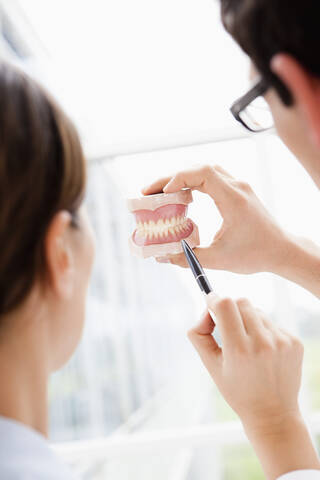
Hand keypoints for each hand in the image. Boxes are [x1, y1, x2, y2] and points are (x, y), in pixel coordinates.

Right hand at [142, 164, 288, 273]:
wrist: (282, 251)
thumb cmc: (256, 254)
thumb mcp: (218, 259)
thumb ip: (187, 257)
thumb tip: (161, 257)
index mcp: (233, 198)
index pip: (203, 173)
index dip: (179, 177)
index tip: (163, 193)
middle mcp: (237, 187)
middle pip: (200, 169)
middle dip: (172, 178)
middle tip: (150, 192)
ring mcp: (239, 188)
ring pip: (206, 171)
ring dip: (183, 178)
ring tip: (162, 193)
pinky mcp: (239, 193)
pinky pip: (212, 179)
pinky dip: (194, 183)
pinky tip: (183, 197)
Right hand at [192, 294, 302, 428]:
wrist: (273, 414)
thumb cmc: (236, 390)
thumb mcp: (210, 366)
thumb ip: (199, 334)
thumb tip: (206, 310)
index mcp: (239, 350)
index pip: (225, 305)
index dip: (214, 299)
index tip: (210, 303)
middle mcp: (262, 343)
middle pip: (241, 302)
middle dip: (230, 309)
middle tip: (226, 325)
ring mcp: (282, 342)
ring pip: (257, 311)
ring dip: (247, 320)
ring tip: (247, 345)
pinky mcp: (294, 342)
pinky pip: (272, 323)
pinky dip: (263, 330)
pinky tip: (263, 352)